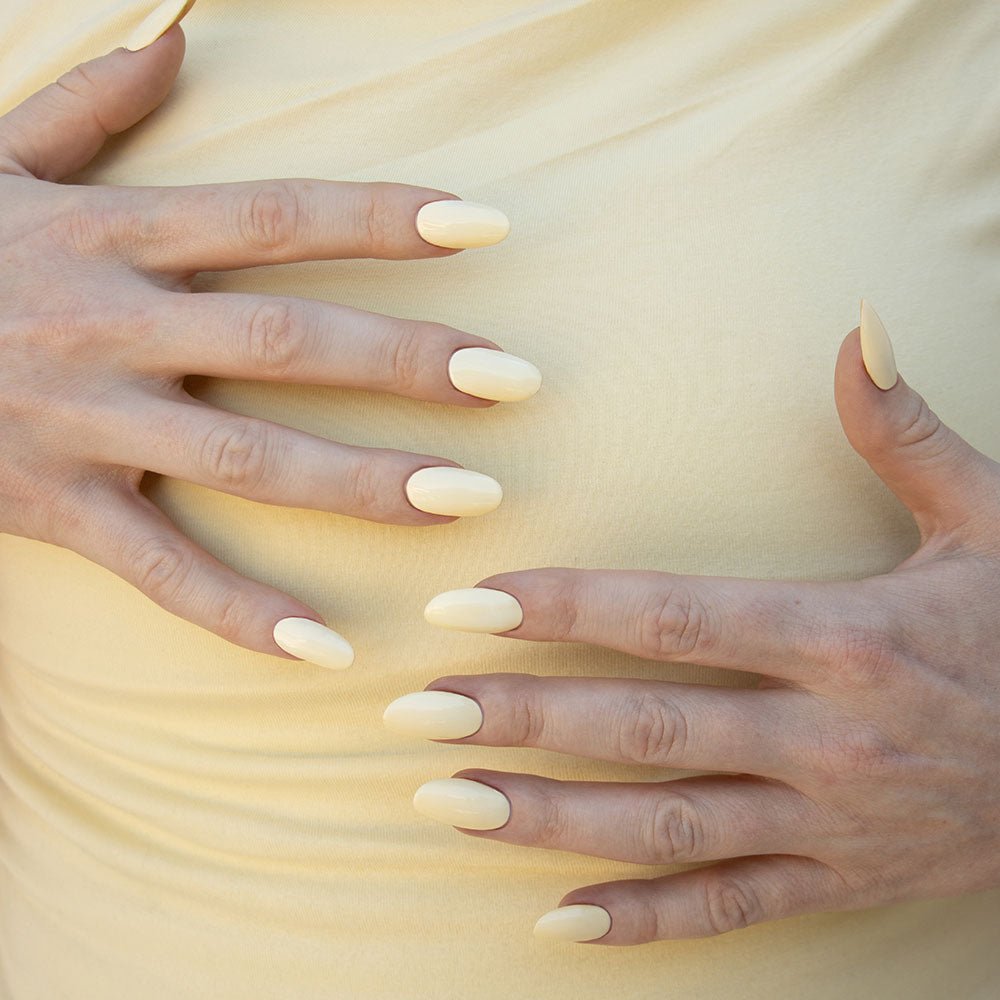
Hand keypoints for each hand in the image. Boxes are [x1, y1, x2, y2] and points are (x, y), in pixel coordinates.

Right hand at [0, 29, 534, 664]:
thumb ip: (89, 103)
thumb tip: (175, 31)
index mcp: (113, 235)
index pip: (276, 218)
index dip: (381, 219)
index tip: (484, 226)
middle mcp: (112, 327)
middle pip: (286, 342)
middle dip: (405, 361)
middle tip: (515, 381)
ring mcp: (85, 424)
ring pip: (245, 458)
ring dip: (360, 483)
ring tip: (466, 500)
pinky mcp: (54, 509)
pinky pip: (159, 572)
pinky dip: (240, 614)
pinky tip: (324, 648)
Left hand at [387, 314, 999, 943]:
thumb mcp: (996, 519)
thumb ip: (906, 431)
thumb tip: (858, 329)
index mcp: (847, 636)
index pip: (673, 618)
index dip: (565, 610)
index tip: (470, 604)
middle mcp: (825, 735)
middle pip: (643, 726)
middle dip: (521, 719)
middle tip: (416, 710)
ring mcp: (830, 821)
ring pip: (665, 829)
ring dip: (549, 820)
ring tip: (448, 802)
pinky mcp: (846, 880)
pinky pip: (732, 910)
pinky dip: (645, 923)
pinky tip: (559, 924)